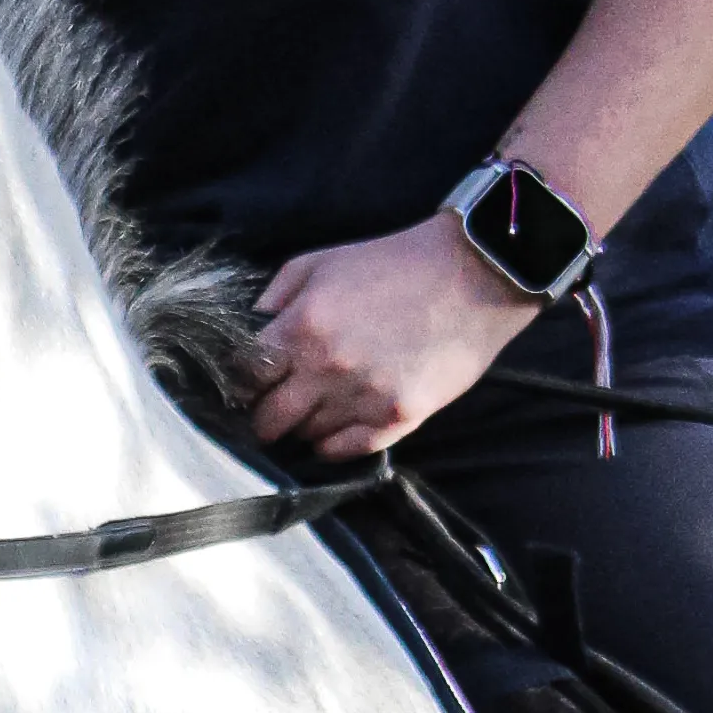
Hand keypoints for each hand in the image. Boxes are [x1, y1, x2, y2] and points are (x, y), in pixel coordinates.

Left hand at [248, 211, 535, 458]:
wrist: (471, 276)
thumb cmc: (394, 264)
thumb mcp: (322, 262)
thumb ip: (275, 296)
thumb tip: (248, 329)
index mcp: (302, 326)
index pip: (244, 375)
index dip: (242, 380)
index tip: (250, 382)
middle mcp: (326, 368)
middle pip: (267, 419)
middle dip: (263, 413)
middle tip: (273, 404)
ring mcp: (363, 398)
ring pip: (305, 436)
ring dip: (303, 424)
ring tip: (317, 405)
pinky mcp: (399, 417)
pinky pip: (345, 451)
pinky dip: (333, 442)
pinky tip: (339, 424)